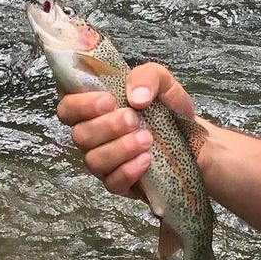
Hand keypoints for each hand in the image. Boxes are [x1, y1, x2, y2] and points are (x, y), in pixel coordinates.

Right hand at [56, 61, 196, 197]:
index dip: (80, 105)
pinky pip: (112, 182)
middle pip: (79, 135)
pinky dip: (129, 170)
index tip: (108, 101)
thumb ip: (148, 77)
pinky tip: (146, 159)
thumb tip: (136, 97)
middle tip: (133, 119)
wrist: (192, 138)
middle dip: (106, 126)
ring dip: (120, 148)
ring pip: (93, 160)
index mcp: (94, 106)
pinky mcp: (118, 182)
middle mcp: (92, 134)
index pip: (67, 106)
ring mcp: (103, 160)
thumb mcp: (163, 82)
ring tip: (147, 138)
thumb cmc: (167, 108)